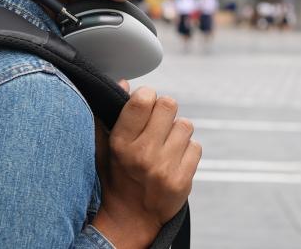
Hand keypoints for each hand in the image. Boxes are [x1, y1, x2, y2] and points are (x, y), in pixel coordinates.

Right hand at [91, 81, 200, 248]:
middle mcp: (142, 154)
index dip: (147, 96)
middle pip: (168, 105)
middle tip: (157, 124)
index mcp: (120, 142)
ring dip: (177, 131)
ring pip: (185, 125)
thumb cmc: (117, 175)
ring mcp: (164, 168)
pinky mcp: (182, 180)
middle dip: (164, 110)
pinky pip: (196, 147)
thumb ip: (109, 113)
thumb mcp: (104, 146)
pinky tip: (174, 159)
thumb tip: (125, 82)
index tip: (144, 104)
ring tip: (165, 144)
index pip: (142, 99)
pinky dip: (187, 150)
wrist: (131, 217)